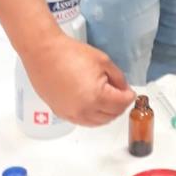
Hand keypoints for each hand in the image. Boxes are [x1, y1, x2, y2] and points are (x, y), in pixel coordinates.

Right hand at [21, 32, 135, 126]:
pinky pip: (83, 122)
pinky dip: (92, 117)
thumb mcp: (103, 61)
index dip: (129, 97)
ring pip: (98, 122)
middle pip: (111, 116)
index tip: (130, 92)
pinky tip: (94, 106)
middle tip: (122, 96)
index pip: (121, 104)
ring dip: (107, 114)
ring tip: (109, 101)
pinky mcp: (61, 113)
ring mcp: (71, 114)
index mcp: (97, 96)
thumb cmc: (70, 53)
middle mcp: (84, 110)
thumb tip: (124, 89)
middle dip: (120, 106)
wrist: (44, 53)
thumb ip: (118, 78)